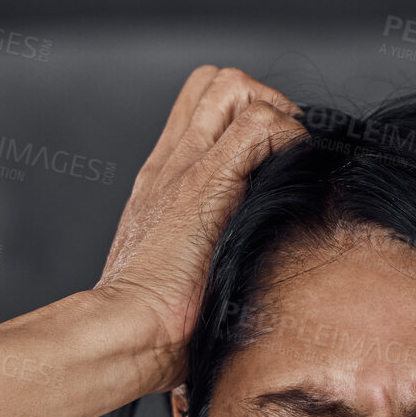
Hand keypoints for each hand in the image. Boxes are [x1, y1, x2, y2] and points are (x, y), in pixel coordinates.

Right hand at [92, 65, 306, 394]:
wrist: (126, 333)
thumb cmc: (154, 326)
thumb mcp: (180, 277)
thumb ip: (207, 255)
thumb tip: (251, 267)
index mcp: (162, 184)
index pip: (199, 109)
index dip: (245, 117)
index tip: (271, 163)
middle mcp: (170, 165)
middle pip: (214, 83)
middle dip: (262, 103)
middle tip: (282, 155)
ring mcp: (184, 169)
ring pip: (232, 88)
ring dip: (274, 115)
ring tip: (285, 165)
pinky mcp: (205, 185)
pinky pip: (258, 125)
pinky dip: (287, 141)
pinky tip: (290, 184)